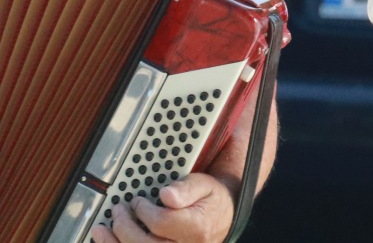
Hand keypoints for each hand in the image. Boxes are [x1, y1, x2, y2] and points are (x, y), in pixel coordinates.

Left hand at [90, 172, 235, 242]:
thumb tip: (166, 194)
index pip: (162, 222)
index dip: (144, 210)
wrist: (221, 218)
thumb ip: (186, 188)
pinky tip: (109, 241)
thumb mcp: (205, 186)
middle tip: (118, 210)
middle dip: (124, 226)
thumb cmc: (210, 202)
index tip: (138, 201)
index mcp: (197, 227)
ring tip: (101, 230)